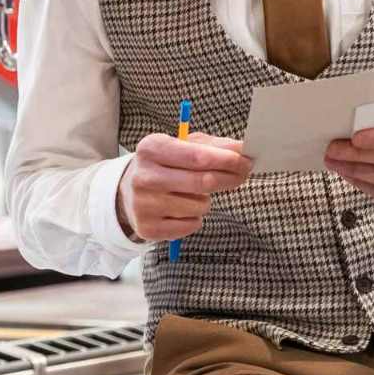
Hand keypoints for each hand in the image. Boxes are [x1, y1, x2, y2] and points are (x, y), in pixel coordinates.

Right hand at [117, 132, 253, 241]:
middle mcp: (144, 176)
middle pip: (202, 182)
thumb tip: (242, 150)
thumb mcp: (181, 146)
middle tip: (241, 175)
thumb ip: (213, 146)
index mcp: (151, 149)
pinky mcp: (148, 228)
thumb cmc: (164, 164)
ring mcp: (144, 205)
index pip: (198, 157)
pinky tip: (182, 209)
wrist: (127, 192)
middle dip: (229, 178)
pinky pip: (192, 225)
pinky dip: (195, 218)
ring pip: (200, 206)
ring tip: (192, 194)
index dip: (227, 160)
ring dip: (206, 200)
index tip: (246, 161)